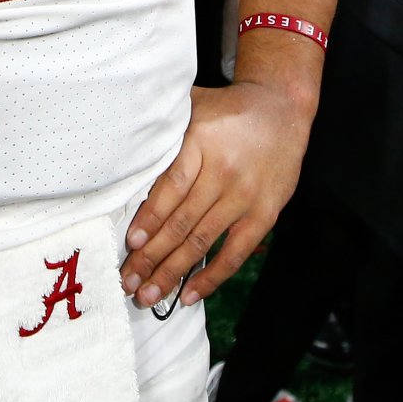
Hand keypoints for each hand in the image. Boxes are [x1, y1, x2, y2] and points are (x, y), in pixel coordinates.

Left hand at [121, 79, 312, 310]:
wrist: (282, 108)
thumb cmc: (227, 111)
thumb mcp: (192, 106)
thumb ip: (162, 129)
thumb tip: (121, 150)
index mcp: (201, 142)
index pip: (172, 187)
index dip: (150, 217)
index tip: (131, 243)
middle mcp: (224, 172)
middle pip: (182, 221)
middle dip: (151, 256)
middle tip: (128, 281)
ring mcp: (246, 196)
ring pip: (203, 241)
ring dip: (173, 272)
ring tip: (148, 295)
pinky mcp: (265, 214)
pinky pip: (235, 252)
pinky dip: (212, 277)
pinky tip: (189, 295)